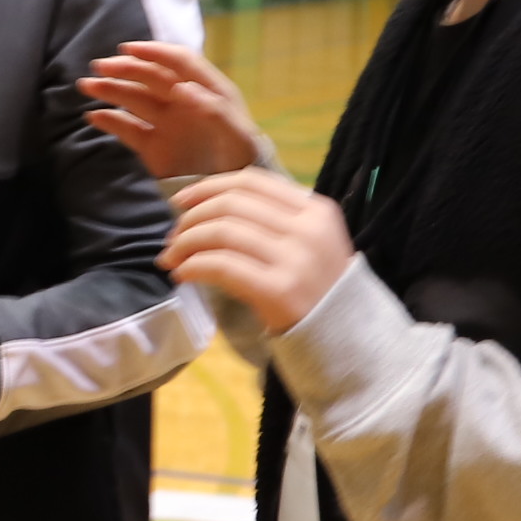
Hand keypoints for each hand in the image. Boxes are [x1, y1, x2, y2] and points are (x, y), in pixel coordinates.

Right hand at [78, 40, 263, 179]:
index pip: (179, 61)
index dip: (154, 52)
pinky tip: (93, 116)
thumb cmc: (243, 161)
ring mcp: (167, 123)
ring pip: (134, 99)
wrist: (234, 195)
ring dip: (111, 90)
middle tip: (99, 67)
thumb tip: (183, 87)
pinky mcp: (153, 147)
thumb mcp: (238, 137)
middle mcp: (183, 102)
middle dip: (125, 69)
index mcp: (207, 90)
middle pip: (150, 76)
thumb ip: (214, 111)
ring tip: (87, 86)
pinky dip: (110, 122)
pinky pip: (128, 129)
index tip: (128, 49)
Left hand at [161, 170, 358, 329]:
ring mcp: (296, 259)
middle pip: (232, 204)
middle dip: (191, 219)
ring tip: (172, 259)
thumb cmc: (321, 290)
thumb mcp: (312, 242)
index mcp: (316, 209)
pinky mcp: (280, 291)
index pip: (252, 181)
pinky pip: (223, 266)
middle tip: (172, 239)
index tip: (181, 201)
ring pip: (223, 232)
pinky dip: (194, 266)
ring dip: (186, 243)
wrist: (348, 338)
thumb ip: (275, 219)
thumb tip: (209, 205)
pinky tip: (184, 274)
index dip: (209, 186)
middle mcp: (307, 229)